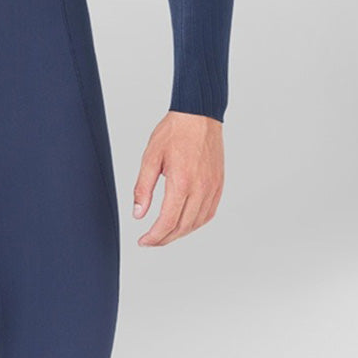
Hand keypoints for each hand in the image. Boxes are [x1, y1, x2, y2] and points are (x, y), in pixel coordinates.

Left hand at [132, 110, 223, 245]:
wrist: (199, 116)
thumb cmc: (174, 131)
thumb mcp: (150, 157)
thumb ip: (143, 188)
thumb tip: (138, 214)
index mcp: (181, 182)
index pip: (168, 222)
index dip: (154, 237)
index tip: (143, 241)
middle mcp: (200, 188)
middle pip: (183, 227)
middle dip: (164, 239)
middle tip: (150, 241)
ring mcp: (212, 188)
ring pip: (197, 223)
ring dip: (180, 233)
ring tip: (164, 234)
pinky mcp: (218, 185)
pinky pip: (208, 213)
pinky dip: (195, 223)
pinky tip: (184, 222)